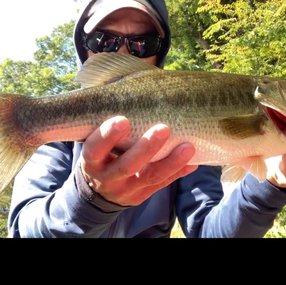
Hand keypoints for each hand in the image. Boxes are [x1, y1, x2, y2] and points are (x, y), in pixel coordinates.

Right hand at [80, 116, 197, 205]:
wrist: (100, 192)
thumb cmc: (100, 155)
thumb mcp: (94, 145)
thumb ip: (106, 127)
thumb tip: (127, 90)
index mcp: (92, 162)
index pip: (94, 150)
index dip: (107, 136)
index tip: (122, 120)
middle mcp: (108, 178)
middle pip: (127, 166)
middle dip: (146, 148)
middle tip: (163, 128)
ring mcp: (127, 189)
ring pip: (150, 177)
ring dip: (171, 162)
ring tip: (188, 147)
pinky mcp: (143, 195)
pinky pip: (163, 183)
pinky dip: (179, 172)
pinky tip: (193, 161)